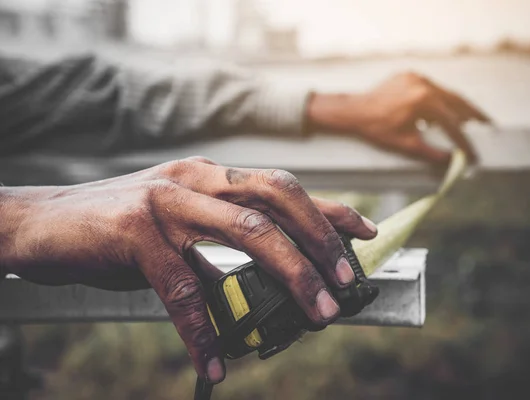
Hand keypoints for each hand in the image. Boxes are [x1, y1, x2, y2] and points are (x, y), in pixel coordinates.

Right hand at [0, 157, 376, 383]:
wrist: (44, 224)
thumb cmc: (120, 229)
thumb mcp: (180, 226)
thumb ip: (220, 242)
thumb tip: (268, 280)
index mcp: (210, 176)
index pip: (283, 186)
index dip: (328, 208)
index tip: (365, 233)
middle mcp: (195, 179)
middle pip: (278, 202)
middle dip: (321, 243)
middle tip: (345, 284)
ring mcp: (166, 202)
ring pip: (248, 234)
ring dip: (290, 278)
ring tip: (315, 316)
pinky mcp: (135, 233)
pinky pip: (184, 290)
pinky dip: (205, 332)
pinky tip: (215, 365)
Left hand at [307, 72, 491, 164]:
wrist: (353, 112)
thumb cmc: (377, 130)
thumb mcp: (407, 146)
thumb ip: (432, 154)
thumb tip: (453, 161)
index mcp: (424, 101)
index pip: (452, 123)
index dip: (464, 140)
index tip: (474, 153)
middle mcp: (423, 84)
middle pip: (457, 101)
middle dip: (473, 114)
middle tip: (487, 125)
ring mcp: (416, 77)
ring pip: (444, 93)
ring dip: (456, 107)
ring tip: (469, 120)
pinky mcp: (409, 75)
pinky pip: (430, 88)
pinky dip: (439, 100)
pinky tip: (442, 112)